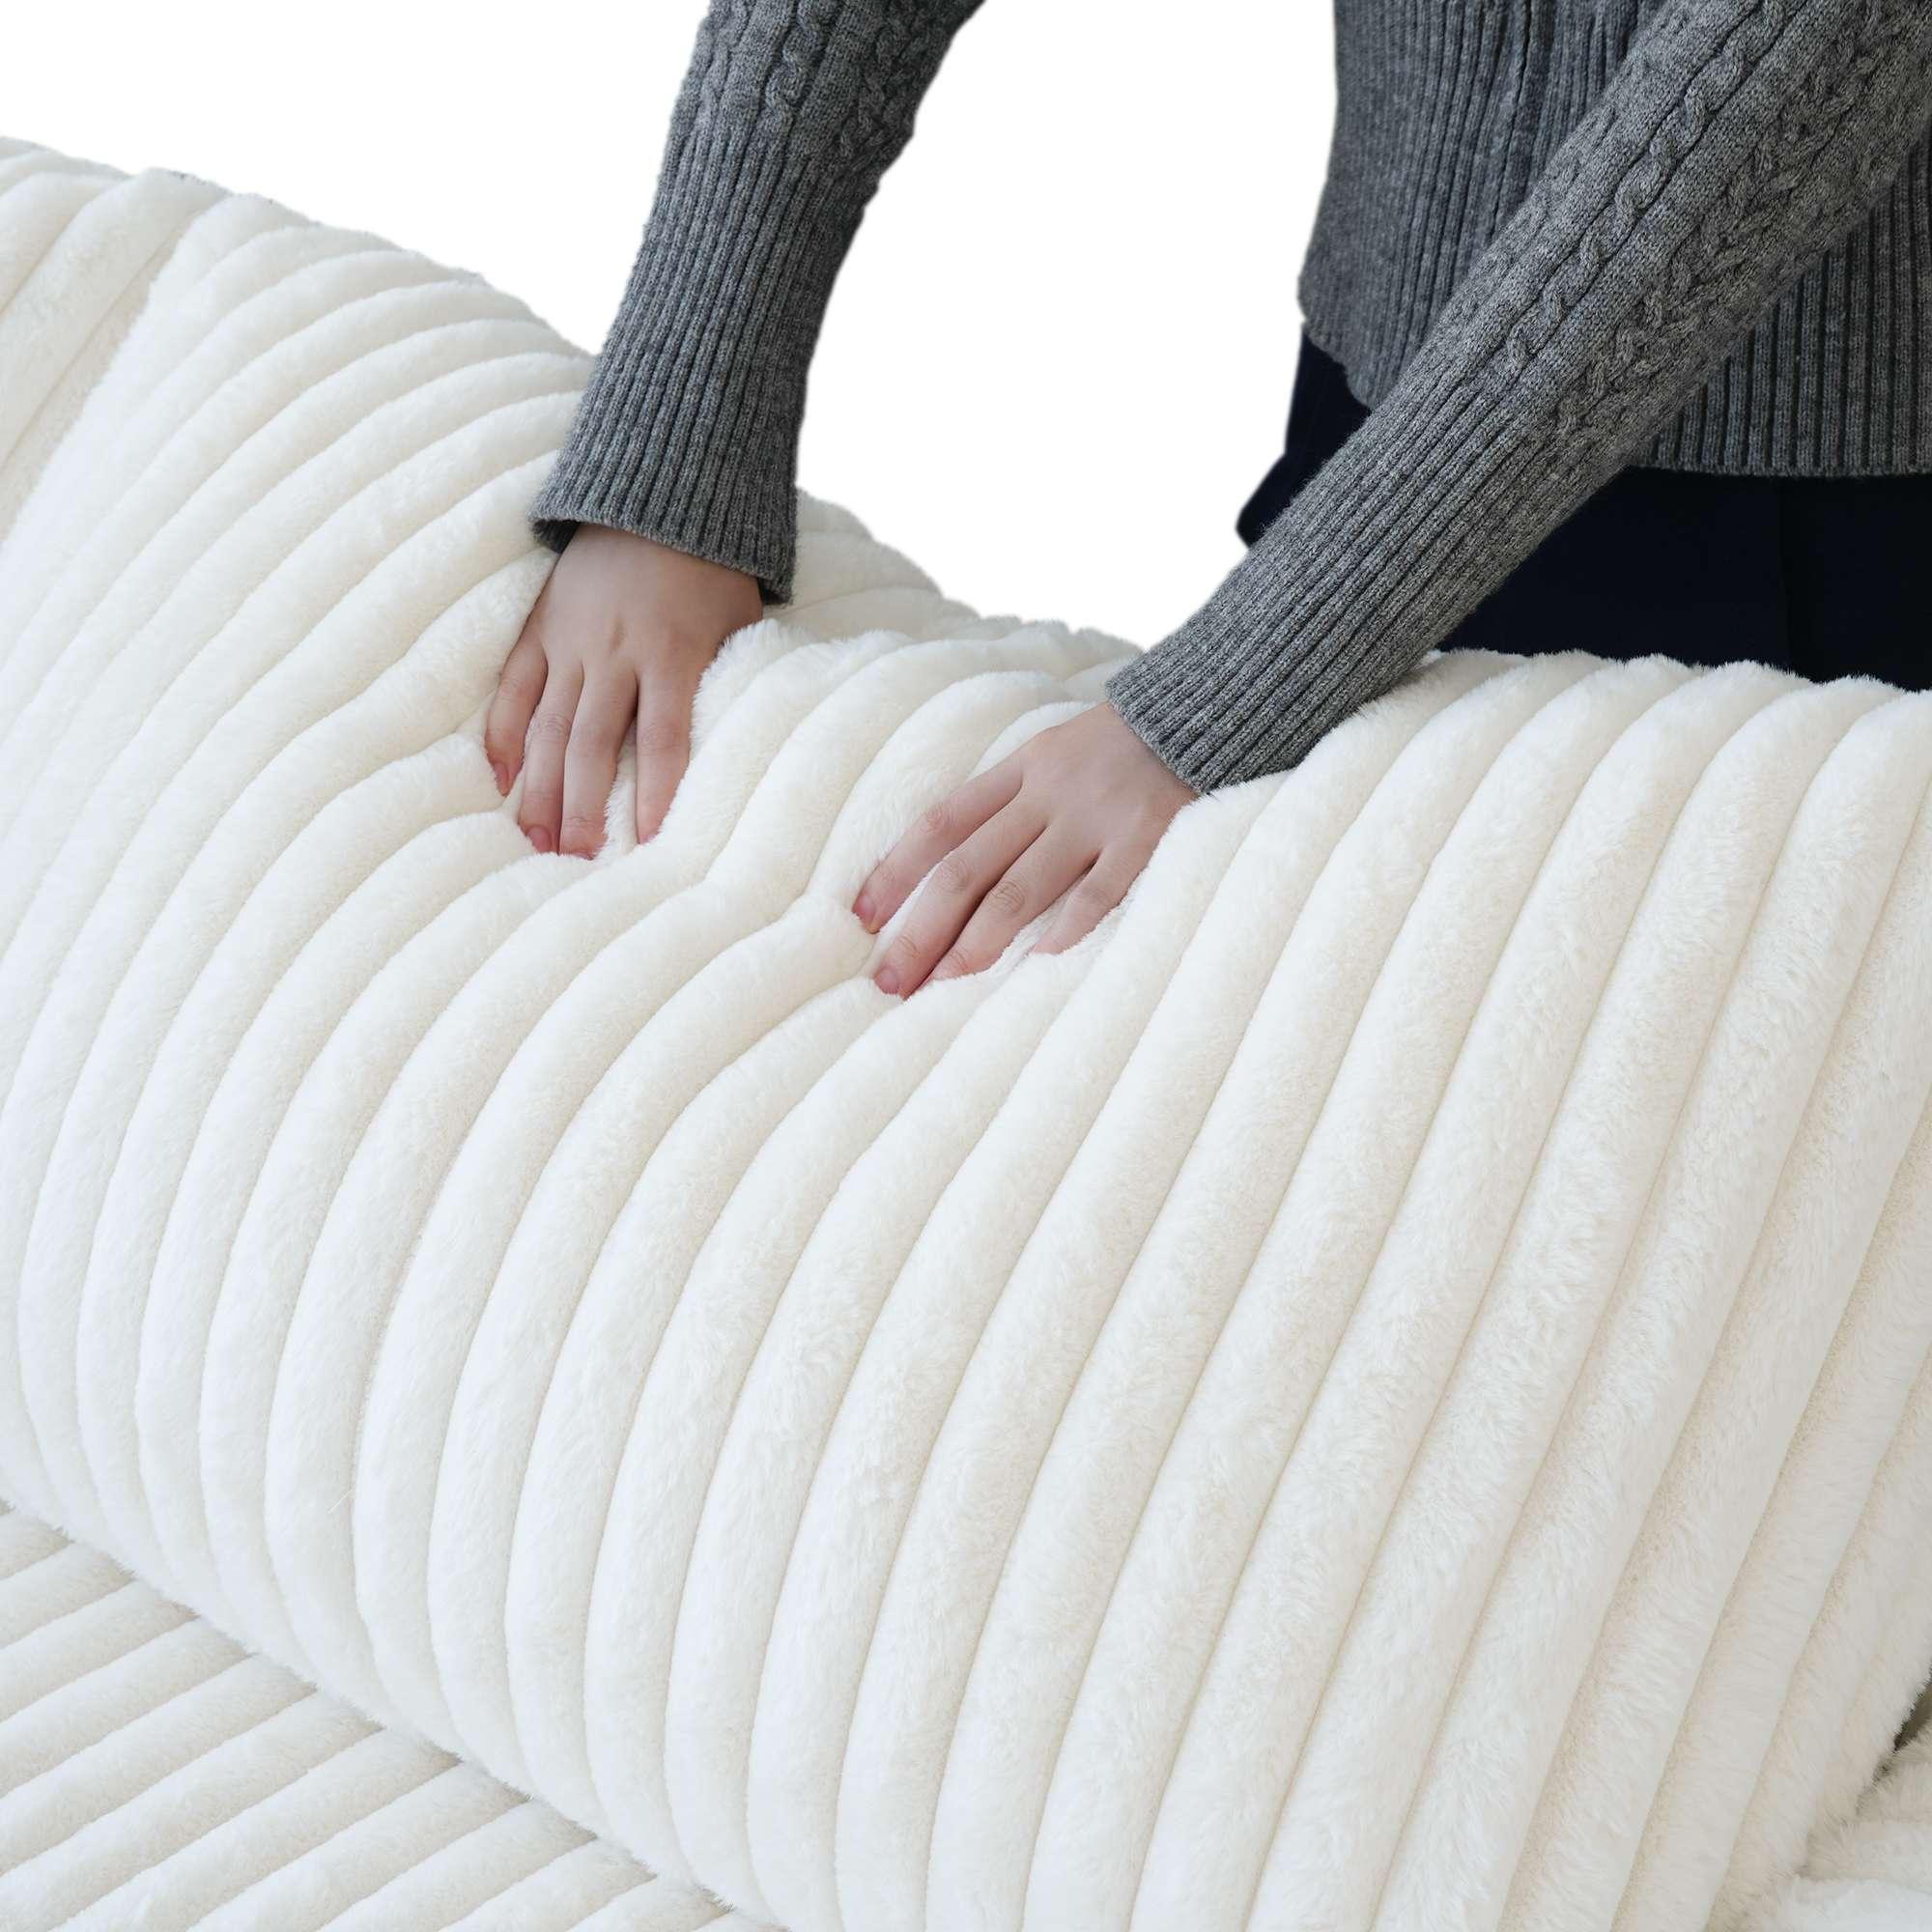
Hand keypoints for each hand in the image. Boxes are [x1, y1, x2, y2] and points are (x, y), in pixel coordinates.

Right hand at [486, 525, 763, 854]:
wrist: (659, 496)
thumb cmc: (713, 574)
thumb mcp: (739, 626)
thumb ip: (723, 685)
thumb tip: (728, 757)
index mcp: (673, 653)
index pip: (664, 740)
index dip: (657, 795)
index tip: (651, 845)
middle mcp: (615, 651)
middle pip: (592, 745)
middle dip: (583, 808)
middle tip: (577, 862)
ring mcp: (571, 640)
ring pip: (547, 726)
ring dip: (540, 788)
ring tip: (536, 841)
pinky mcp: (540, 626)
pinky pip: (513, 686)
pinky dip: (502, 733)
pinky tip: (498, 779)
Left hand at [852, 701, 1196, 995]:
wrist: (1211, 705)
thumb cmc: (1125, 746)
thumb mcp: (1057, 752)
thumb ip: (1015, 801)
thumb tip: (957, 873)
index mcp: (1021, 769)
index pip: (940, 824)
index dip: (895, 871)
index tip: (859, 918)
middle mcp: (1048, 793)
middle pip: (966, 869)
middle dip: (921, 927)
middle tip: (888, 979)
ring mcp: (1096, 818)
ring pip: (1019, 889)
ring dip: (974, 943)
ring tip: (941, 988)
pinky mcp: (1146, 839)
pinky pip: (1098, 893)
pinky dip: (1065, 930)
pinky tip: (1034, 969)